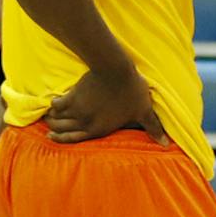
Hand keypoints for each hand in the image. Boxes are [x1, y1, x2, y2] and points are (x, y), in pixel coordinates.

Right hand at [43, 63, 168, 144]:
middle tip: (50, 127)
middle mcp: (84, 122)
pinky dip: (53, 105)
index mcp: (99, 129)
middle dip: (54, 129)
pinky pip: (56, 103)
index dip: (61, 140)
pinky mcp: (72, 95)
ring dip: (51, 118)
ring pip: (56, 118)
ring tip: (49, 117)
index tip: (52, 137)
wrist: (115, 71)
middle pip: (61, 129)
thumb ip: (152, 128)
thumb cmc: (131, 91)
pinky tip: (54, 103)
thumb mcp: (143, 111)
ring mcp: (76, 109)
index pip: (73, 139)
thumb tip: (166, 145)